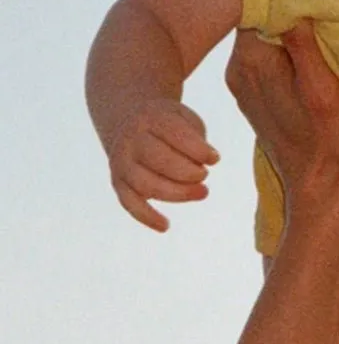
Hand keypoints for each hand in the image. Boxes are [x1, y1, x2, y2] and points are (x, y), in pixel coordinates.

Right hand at [109, 98, 218, 232]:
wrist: (127, 120)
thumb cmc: (167, 124)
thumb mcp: (183, 117)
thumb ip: (197, 137)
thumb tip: (208, 161)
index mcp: (151, 118)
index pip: (175, 134)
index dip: (198, 150)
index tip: (215, 159)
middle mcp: (132, 140)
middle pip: (159, 160)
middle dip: (188, 173)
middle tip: (205, 176)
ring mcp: (121, 162)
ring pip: (146, 184)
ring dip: (177, 194)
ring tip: (203, 192)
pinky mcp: (118, 181)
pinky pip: (129, 203)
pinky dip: (146, 217)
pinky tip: (166, 226)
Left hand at [225, 23, 338, 209]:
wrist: (325, 195)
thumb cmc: (335, 145)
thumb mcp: (327, 94)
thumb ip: (305, 49)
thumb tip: (293, 6)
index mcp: (253, 62)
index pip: (258, 2)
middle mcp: (240, 70)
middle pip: (258, 17)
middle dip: (286, 5)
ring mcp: (246, 85)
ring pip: (264, 38)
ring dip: (289, 28)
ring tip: (321, 22)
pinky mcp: (257, 98)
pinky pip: (268, 58)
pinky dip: (287, 50)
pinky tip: (312, 51)